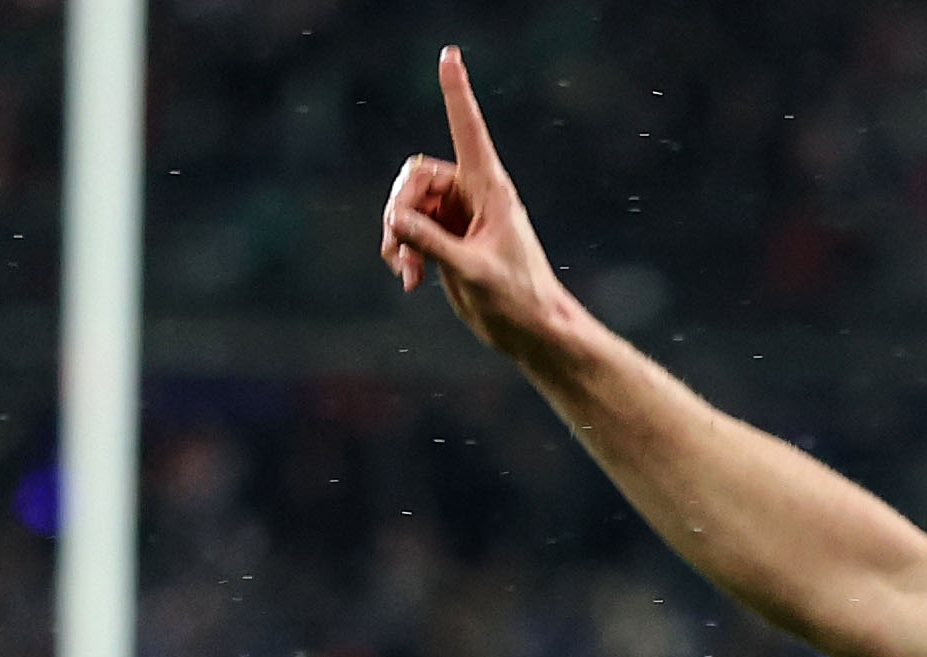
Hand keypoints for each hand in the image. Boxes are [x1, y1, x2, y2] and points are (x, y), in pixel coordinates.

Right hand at [379, 49, 586, 366]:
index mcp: (490, 190)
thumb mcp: (471, 272)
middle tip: (397, 248)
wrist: (531, 331)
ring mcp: (458, 216)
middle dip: (398, 210)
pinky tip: (409, 281)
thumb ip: (432, 244)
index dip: (457, 93)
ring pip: (407, 205)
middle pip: (416, 177)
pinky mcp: (448, 238)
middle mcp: (473, 195)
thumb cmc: (517, 300)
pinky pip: (410, 229)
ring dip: (398, 237)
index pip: (468, 130)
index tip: (449, 56)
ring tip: (405, 273)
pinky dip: (403, 251)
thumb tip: (395, 220)